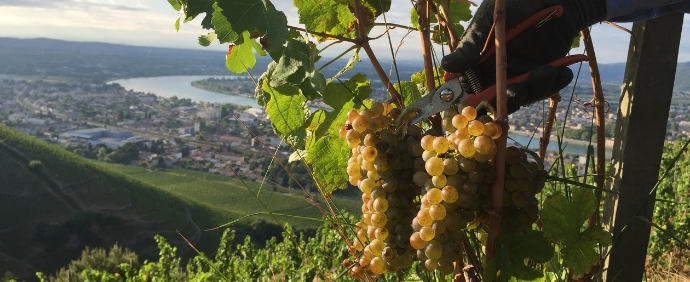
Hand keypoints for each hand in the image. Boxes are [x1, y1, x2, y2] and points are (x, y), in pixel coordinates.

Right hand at [441, 0, 605, 112]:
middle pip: (497, 99)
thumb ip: (471, 46)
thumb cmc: (516, 1)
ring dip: (535, 89)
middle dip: (509, 98)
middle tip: (519, 89)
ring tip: (548, 70)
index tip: (482, 100)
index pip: (470, 87)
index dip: (473, 99)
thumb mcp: (490, 20)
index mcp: (478, 60)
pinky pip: (546, 88)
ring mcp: (520, 72)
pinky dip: (555, 84)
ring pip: (523, 96)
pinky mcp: (542, 71)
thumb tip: (446, 66)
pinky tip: (563, 71)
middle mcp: (497, 70)